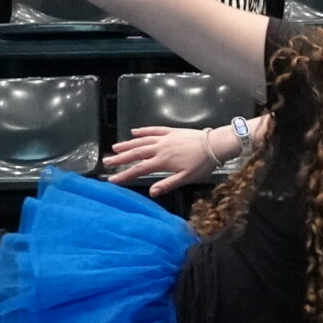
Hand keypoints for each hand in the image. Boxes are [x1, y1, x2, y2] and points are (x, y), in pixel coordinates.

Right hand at [101, 124, 229, 195]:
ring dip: (127, 144)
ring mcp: (165, 138)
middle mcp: (160, 148)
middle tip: (107, 162)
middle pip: (136, 153)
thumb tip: (152, 193)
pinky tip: (134, 132)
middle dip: (120, 158)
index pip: (139, 169)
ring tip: (115, 148)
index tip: (112, 179)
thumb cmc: (203, 164)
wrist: (216, 144)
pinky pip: (154, 130)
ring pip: (142, 141)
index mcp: (163, 161)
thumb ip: (168, 184)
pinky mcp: (172, 131)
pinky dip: (143, 131)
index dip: (125, 175)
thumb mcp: (186, 178)